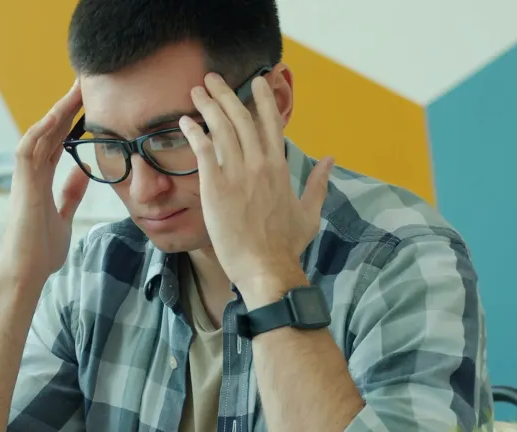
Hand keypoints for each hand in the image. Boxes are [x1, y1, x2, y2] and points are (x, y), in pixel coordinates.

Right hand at [0, 81, 90, 287]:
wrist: (26, 273)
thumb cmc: (41, 251)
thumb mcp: (64, 216)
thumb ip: (70, 194)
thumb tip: (82, 175)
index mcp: (41, 181)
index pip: (57, 143)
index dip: (71, 122)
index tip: (88, 103)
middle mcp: (31, 175)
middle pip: (49, 132)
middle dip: (67, 107)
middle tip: (85, 83)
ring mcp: (24, 178)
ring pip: (39, 135)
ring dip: (56, 112)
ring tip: (75, 90)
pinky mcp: (22, 186)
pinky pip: (28, 151)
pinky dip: (39, 132)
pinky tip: (55, 116)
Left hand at [181, 72, 333, 303]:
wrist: (266, 267)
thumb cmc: (286, 245)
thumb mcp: (309, 211)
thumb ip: (319, 182)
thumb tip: (330, 160)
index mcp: (280, 167)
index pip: (271, 122)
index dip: (262, 98)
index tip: (256, 81)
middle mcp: (260, 164)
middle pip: (242, 118)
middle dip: (227, 93)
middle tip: (212, 78)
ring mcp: (238, 174)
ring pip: (222, 128)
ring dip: (208, 106)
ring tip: (197, 91)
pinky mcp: (216, 187)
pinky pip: (204, 150)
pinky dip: (194, 133)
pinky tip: (185, 122)